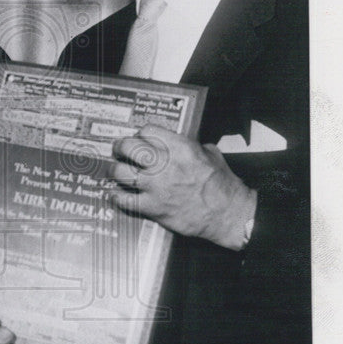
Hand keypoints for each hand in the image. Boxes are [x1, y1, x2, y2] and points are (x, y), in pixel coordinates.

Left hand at [109, 125, 256, 249]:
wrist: (227, 213)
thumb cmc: (222, 185)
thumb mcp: (211, 154)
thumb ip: (192, 146)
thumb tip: (181, 143)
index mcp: (179, 147)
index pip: (147, 131)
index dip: (139, 135)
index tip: (138, 140)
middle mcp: (164, 163)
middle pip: (128, 147)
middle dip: (120, 147)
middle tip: (118, 150)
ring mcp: (155, 186)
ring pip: (120, 171)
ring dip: (115, 171)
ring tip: (116, 171)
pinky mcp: (153, 207)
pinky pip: (124, 200)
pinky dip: (116, 197)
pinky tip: (115, 194)